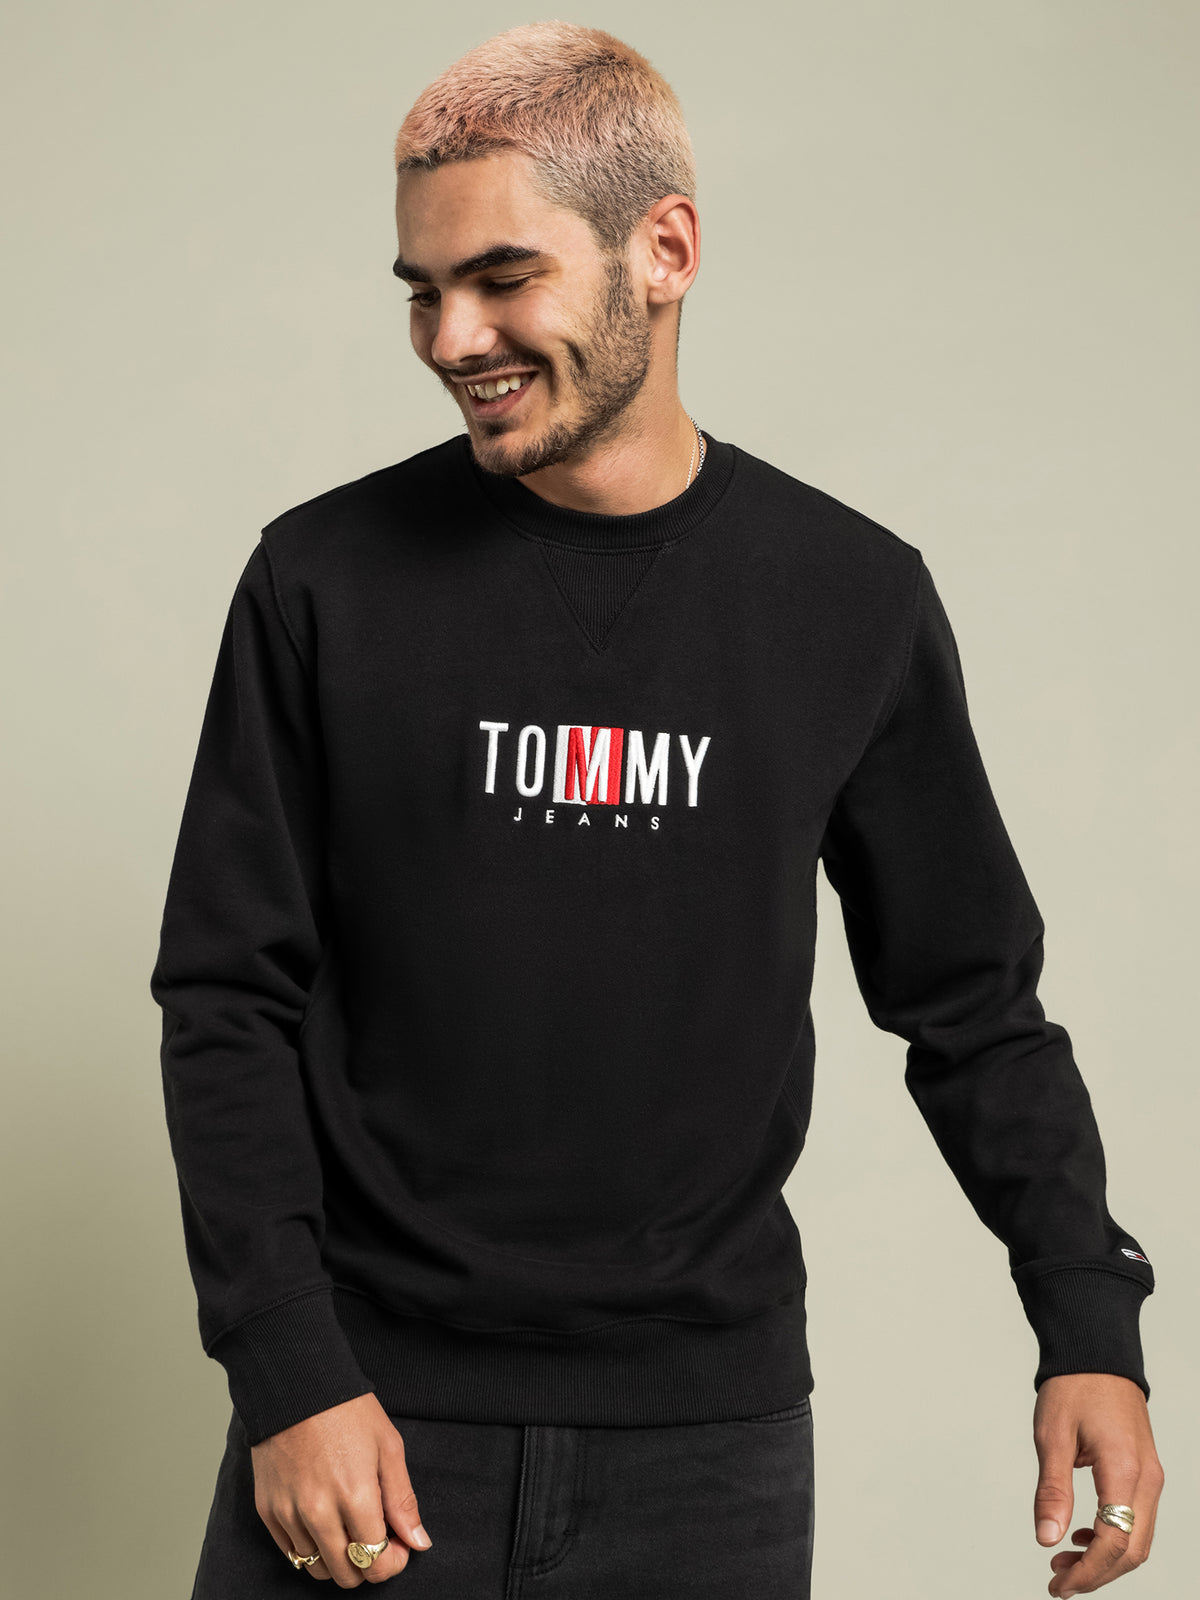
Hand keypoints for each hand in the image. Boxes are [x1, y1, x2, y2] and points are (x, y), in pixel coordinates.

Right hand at [251, 1392, 432, 1585]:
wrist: (296, 1383)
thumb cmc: (347, 1410)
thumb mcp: (388, 1446)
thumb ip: (402, 1500)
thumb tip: (419, 1543)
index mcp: (355, 1496)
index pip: (376, 1563)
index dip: (394, 1562)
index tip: (398, 1545)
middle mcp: (318, 1512)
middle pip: (347, 1575)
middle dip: (368, 1565)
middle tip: (375, 1536)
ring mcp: (288, 1513)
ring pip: (317, 1568)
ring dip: (338, 1558)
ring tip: (349, 1527)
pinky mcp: (267, 1509)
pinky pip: (290, 1552)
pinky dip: (310, 1547)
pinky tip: (324, 1522)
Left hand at [1033, 1372, 1162, 1596]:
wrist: (1097, 1352)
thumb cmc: (1073, 1386)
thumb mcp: (1052, 1436)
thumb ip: (1052, 1491)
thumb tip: (1046, 1539)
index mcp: (1124, 1469)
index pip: (1114, 1541)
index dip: (1087, 1573)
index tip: (1058, 1585)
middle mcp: (1147, 1478)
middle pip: (1132, 1550)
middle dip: (1097, 1574)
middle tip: (1058, 1582)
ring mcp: (1150, 1475)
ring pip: (1138, 1538)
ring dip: (1105, 1559)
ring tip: (1063, 1561)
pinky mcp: (1145, 1471)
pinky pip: (1137, 1518)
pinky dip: (1113, 1536)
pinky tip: (1083, 1535)